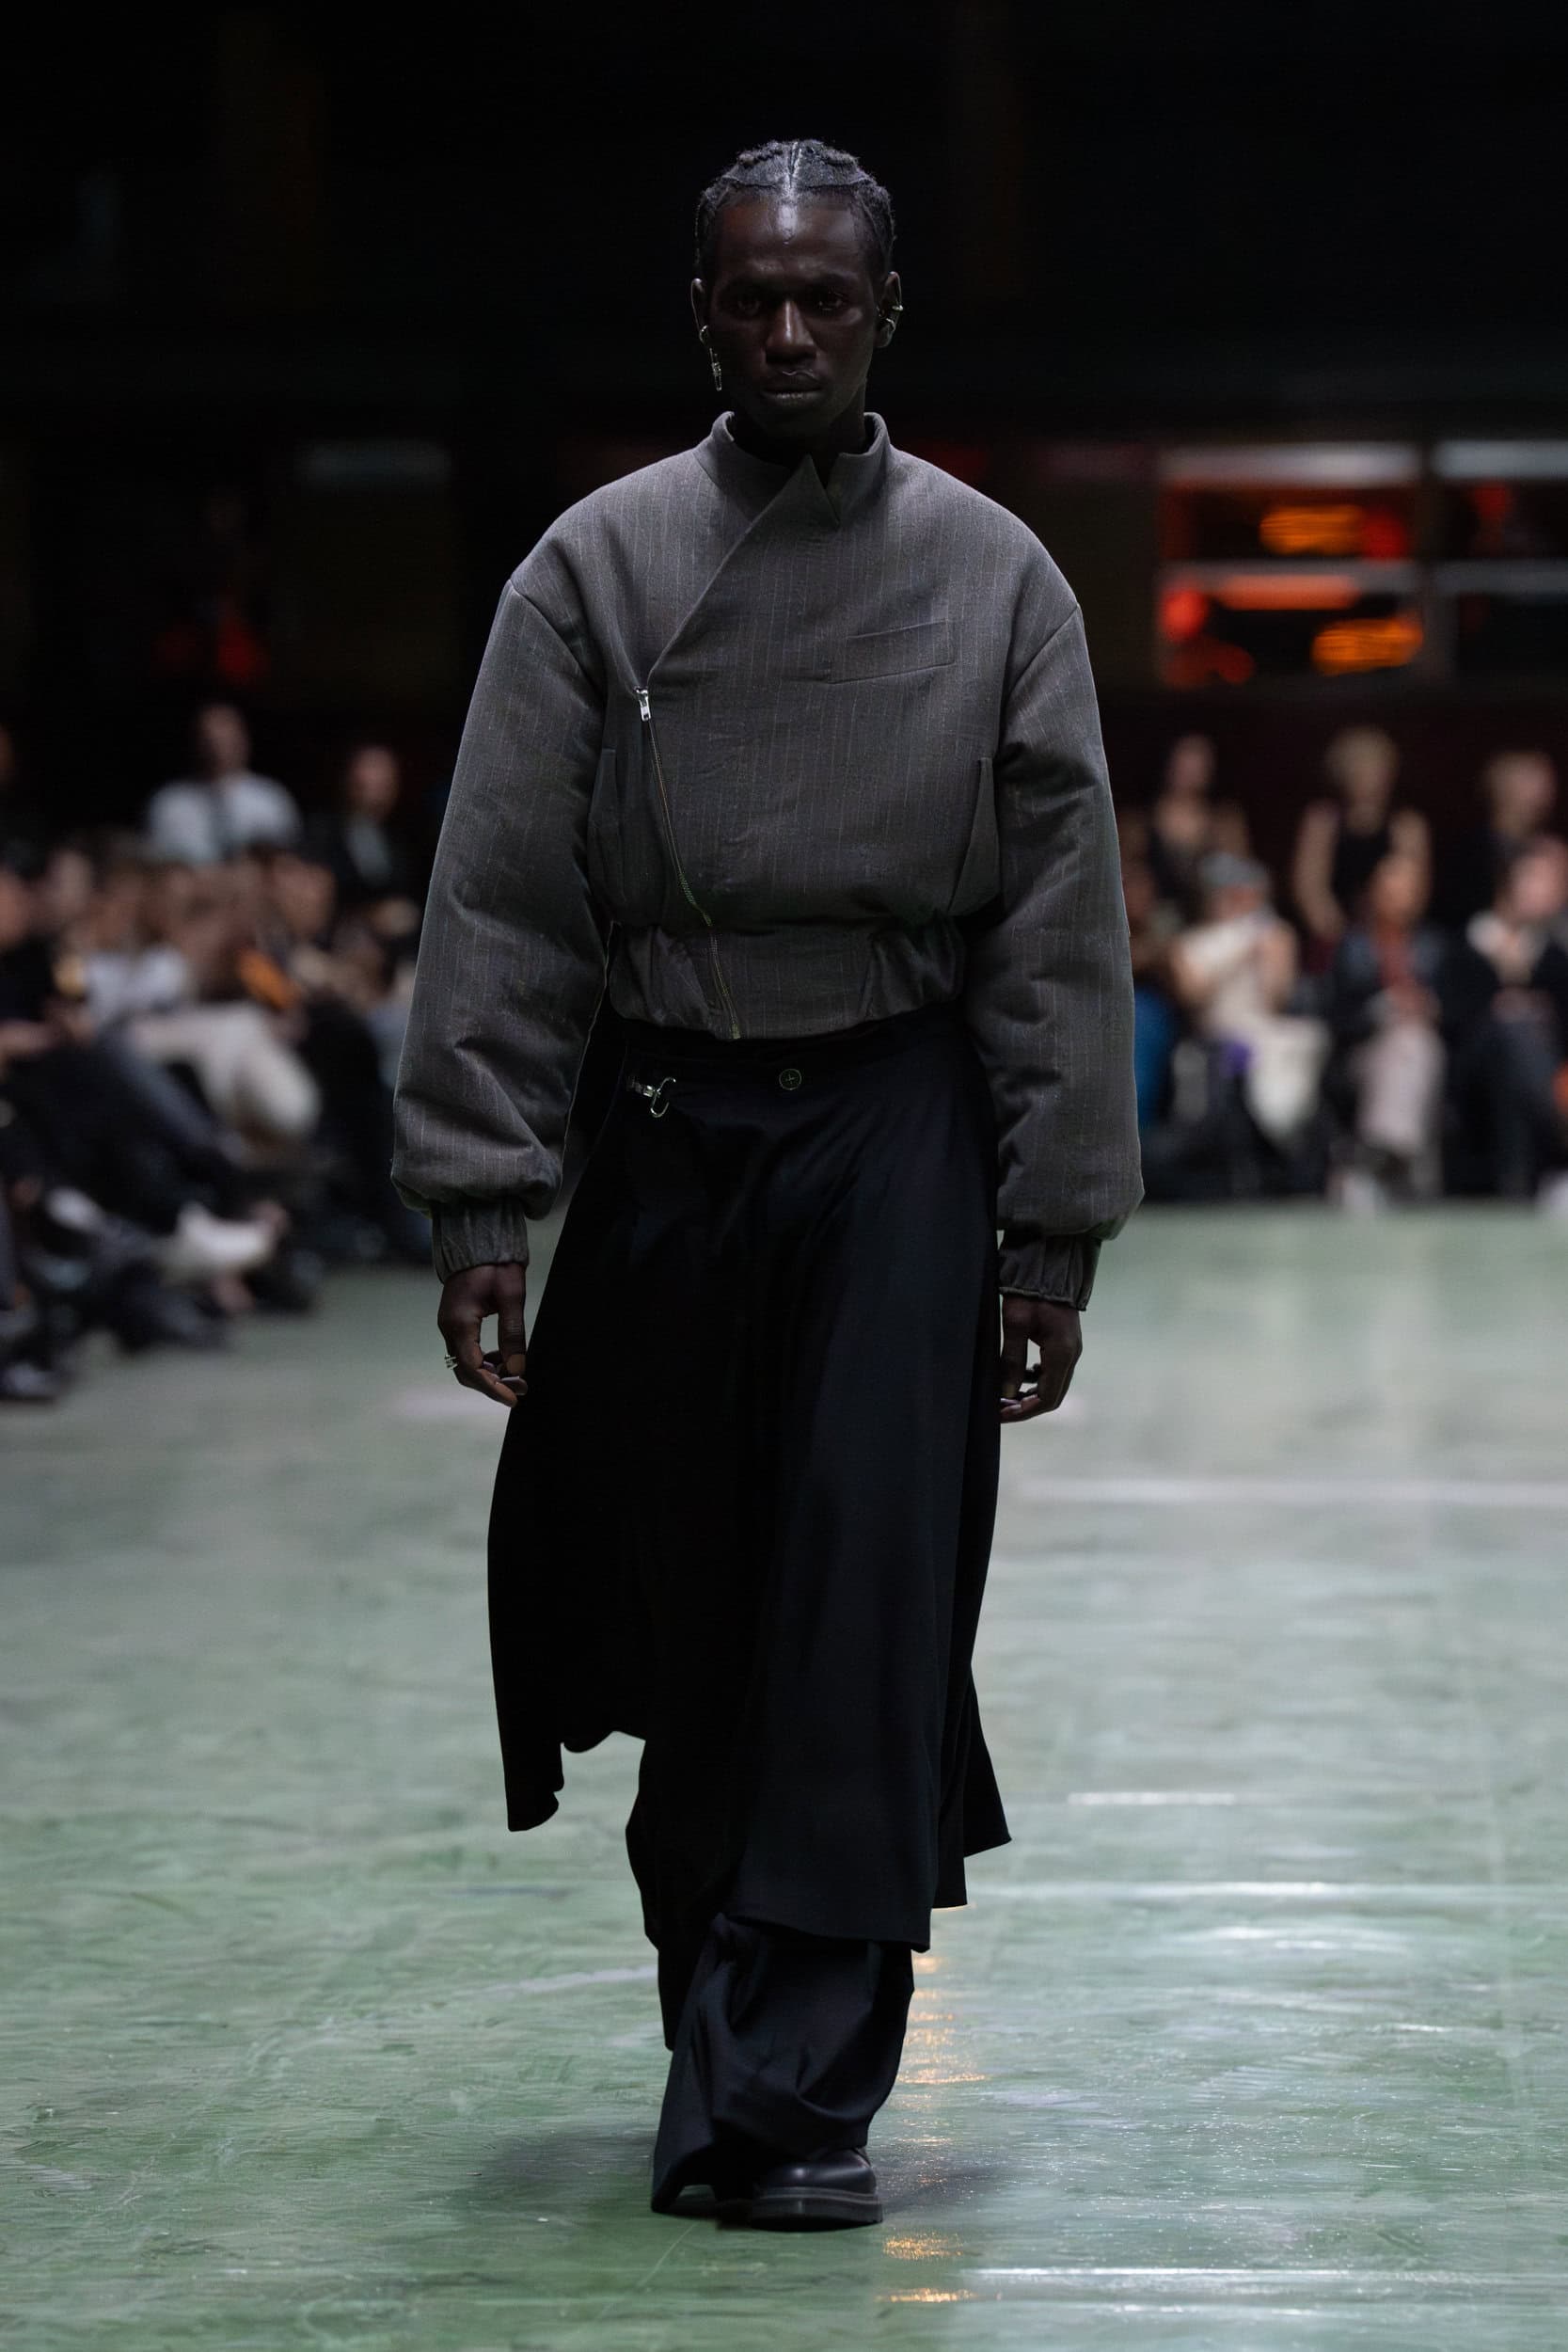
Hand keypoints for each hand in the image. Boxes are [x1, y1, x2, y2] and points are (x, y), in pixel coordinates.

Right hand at [437, 1262, 527, 1407]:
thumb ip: (513, 1333)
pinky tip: (504, 1360)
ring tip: (518, 1376)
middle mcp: (449, 1328)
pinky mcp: (455, 1322)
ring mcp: (449, 1325)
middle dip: (493, 1385)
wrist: (476, 1241)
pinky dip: (484, 1362)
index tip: (514, 1399)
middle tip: (522, 1388)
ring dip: (489, 1375)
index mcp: (460, 1323)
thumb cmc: (495, 1264)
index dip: (493, 1388)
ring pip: (465, 1363)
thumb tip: (517, 1368)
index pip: (473, 1368)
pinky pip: (466, 1351)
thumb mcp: (512, 1296)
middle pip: (465, 1371)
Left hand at [999, 1295, 1080, 1423]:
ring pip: (1052, 1384)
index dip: (1024, 1411)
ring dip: (1030, 1393)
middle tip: (1000, 1408)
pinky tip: (1019, 1374)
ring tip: (1005, 1393)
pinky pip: (1052, 1370)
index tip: (1001, 1414)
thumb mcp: (1015, 1325)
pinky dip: (1035, 1379)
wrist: (1049, 1267)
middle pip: (1052, 1395)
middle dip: (1025, 1405)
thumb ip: (1012, 1360)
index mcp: (1062, 1354)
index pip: (1047, 1398)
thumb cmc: (1030, 1294)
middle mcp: (1071, 1355)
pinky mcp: (1065, 1342)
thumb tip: (1007, 1392)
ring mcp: (1070, 1349)